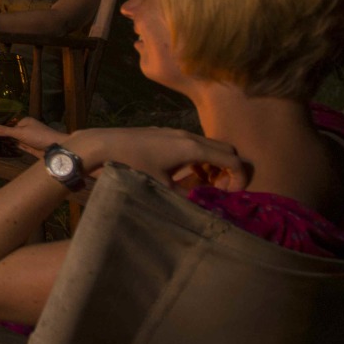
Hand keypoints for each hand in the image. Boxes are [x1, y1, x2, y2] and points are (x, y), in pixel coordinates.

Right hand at [0, 116, 64, 157]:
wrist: (55, 148)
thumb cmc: (39, 136)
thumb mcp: (20, 132)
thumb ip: (3, 130)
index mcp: (21, 120)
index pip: (2, 122)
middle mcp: (22, 128)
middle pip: (4, 129)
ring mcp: (24, 137)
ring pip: (7, 137)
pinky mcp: (26, 146)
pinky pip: (12, 144)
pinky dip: (4, 145)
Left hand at [64, 126, 250, 191]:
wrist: (102, 144)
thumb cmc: (131, 165)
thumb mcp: (161, 188)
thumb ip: (187, 198)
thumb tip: (207, 212)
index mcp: (193, 148)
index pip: (234, 160)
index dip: (240, 179)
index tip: (231, 195)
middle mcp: (189, 136)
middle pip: (227, 149)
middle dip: (231, 169)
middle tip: (220, 189)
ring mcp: (177, 132)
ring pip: (211, 145)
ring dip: (216, 163)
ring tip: (205, 183)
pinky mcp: (166, 133)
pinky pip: (195, 142)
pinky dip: (201, 157)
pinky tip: (188, 173)